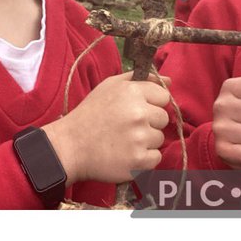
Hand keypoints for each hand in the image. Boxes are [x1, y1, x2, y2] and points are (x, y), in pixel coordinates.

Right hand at [42, 72, 168, 184]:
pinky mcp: (139, 161)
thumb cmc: (92, 113)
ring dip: (146, 140)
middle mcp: (138, 113)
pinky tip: (126, 153)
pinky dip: (144, 158)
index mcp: (132, 92)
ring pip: (159, 138)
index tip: (137, 109)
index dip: (152, 103)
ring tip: (124, 140)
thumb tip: (169, 80)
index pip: (163, 97)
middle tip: (128, 126)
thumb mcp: (111, 86)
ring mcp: (139, 138)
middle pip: (163, 118)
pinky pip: (156, 158)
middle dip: (150, 122)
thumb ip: (140, 79)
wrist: (72, 145)